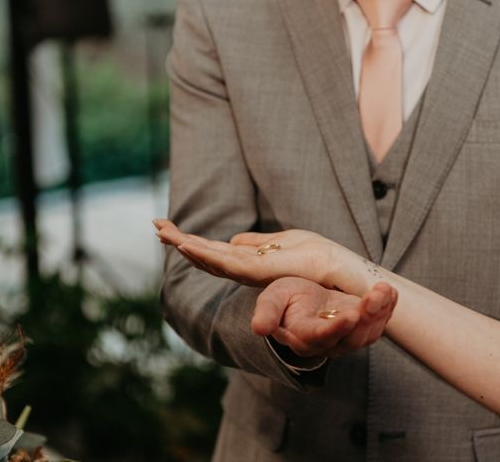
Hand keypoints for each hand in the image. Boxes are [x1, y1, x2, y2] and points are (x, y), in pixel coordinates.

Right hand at [153, 220, 363, 294]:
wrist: (344, 273)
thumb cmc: (319, 257)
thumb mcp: (285, 242)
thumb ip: (256, 244)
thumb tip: (231, 240)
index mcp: (253, 260)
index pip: (215, 250)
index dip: (192, 240)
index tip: (168, 226)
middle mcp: (249, 270)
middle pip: (208, 255)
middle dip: (181, 241)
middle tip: (155, 226)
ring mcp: (254, 272)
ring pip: (213, 259)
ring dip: (187, 246)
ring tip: (163, 233)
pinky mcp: (262, 273)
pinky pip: (228, 263)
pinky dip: (206, 254)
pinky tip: (189, 245)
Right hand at [253, 277, 396, 357]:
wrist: (300, 300)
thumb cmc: (284, 297)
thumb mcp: (271, 298)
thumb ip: (267, 312)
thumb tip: (258, 328)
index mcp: (303, 336)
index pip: (321, 337)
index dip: (336, 328)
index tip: (351, 316)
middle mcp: (326, 343)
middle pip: (351, 337)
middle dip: (367, 316)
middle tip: (376, 294)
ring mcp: (345, 338)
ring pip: (368, 333)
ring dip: (380, 312)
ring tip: (384, 289)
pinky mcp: (360, 330)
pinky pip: (378, 325)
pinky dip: (387, 308)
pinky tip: (390, 292)